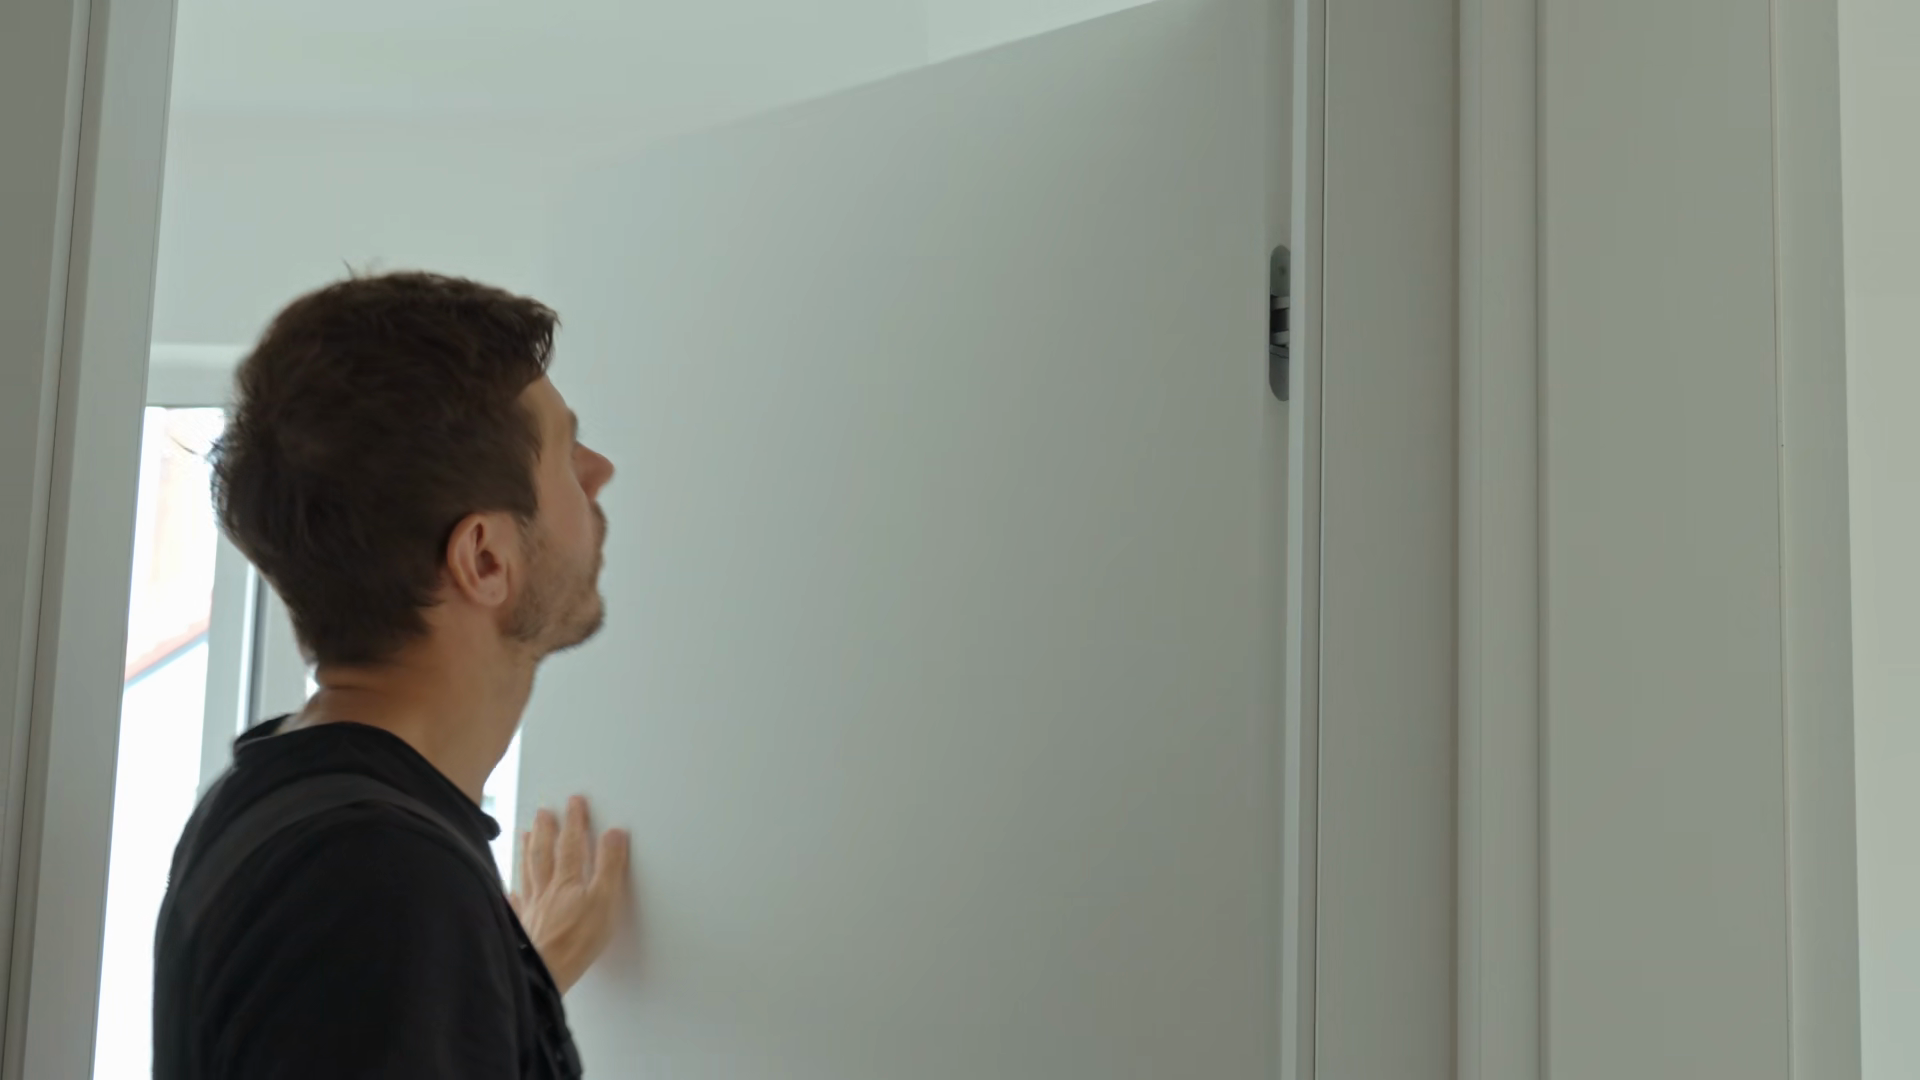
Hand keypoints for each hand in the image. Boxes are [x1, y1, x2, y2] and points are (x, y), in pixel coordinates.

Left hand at [510, 795, 630, 992]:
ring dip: (527, 850)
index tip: (575, 802)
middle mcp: (547, 889)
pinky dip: (513, 892)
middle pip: (545, 852)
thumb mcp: (605, 901)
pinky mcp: (525, 927)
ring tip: (525, 833)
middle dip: (546, 829)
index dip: (575, 821)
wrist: (545, 972)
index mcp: (569, 881)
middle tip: (545, 811)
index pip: (573, 844)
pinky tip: (509, 888)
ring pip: (528, 872)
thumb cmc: (577, 941)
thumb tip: (614, 834)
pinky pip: (516, 904)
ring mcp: (533, 908)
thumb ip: (609, 867)